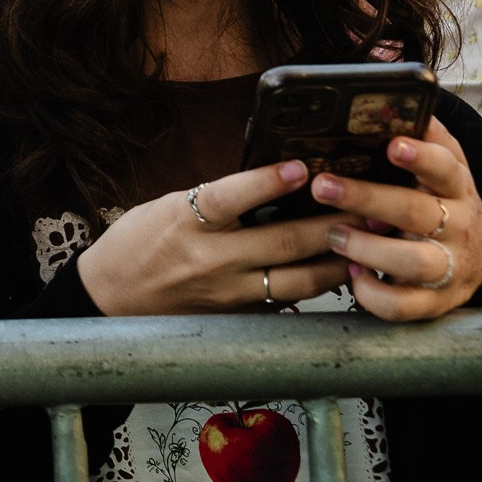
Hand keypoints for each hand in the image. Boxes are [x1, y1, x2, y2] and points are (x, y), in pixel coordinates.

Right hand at [76, 161, 345, 315]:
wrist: (111, 297)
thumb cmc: (140, 242)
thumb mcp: (168, 208)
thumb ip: (215, 202)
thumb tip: (273, 184)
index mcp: (184, 223)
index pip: (229, 199)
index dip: (267, 182)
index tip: (301, 166)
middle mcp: (208, 259)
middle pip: (279, 242)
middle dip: (329, 223)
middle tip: (368, 205)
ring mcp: (227, 293)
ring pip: (297, 279)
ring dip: (338, 259)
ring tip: (370, 240)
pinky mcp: (239, 316)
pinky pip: (288, 300)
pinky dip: (318, 284)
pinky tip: (342, 271)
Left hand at [315, 120, 481, 319]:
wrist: (476, 256)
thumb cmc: (436, 200)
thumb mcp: (435, 168)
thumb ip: (414, 137)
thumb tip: (377, 95)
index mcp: (455, 184)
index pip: (445, 165)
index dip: (420, 156)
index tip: (392, 145)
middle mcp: (459, 224)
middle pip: (417, 212)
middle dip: (367, 198)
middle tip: (323, 186)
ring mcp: (451, 265)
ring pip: (415, 261)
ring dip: (369, 248)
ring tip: (334, 234)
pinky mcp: (437, 301)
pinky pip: (405, 305)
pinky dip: (375, 294)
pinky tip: (353, 277)